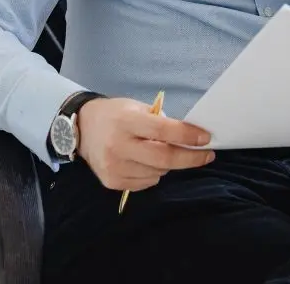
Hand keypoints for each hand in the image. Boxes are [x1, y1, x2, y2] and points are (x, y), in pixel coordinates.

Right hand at [77, 96, 214, 190]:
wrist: (83, 128)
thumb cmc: (116, 114)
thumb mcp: (137, 107)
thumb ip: (160, 121)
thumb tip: (189, 136)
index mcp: (126, 122)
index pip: (163, 130)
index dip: (187, 135)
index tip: (206, 138)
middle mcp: (118, 146)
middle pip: (163, 158)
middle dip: (190, 158)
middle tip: (207, 155)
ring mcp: (114, 167)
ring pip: (158, 173)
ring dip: (170, 165)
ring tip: (166, 152)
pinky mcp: (112, 182)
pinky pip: (146, 182)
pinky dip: (155, 173)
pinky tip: (148, 161)